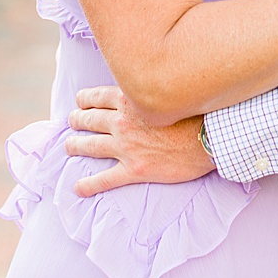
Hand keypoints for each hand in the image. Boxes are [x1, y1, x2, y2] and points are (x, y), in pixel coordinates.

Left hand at [64, 86, 214, 194]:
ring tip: (69, 147)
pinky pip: (103, 179)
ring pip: (88, 146)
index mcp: (127, 100)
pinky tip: (78, 188)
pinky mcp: (133, 169)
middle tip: (72, 123)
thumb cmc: (194, 113)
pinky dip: (88, 185)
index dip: (82, 101)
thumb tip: (140, 90)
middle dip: (76, 121)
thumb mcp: (164, 92)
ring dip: (74, 146)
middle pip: (87, 120)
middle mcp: (121, 121)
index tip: (80, 103)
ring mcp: (125, 146)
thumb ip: (146, 92)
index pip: (93, 97)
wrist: (208, 139)